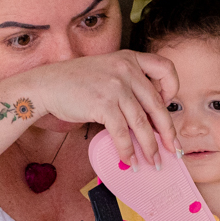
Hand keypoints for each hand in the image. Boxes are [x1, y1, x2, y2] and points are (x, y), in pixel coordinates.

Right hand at [27, 50, 180, 166]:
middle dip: (167, 132)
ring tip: (153, 162)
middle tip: (173, 149)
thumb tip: (149, 120)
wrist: (46, 85)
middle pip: (157, 104)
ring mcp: (115, 86)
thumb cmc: (76, 82)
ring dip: (149, 147)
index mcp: (130, 59)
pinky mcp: (103, 104)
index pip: (165, 68)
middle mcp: (126, 69)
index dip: (172, 88)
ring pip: (141, 123)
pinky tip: (129, 160)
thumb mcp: (107, 72)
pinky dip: (127, 150)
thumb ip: (129, 86)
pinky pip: (122, 132)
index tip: (168, 106)